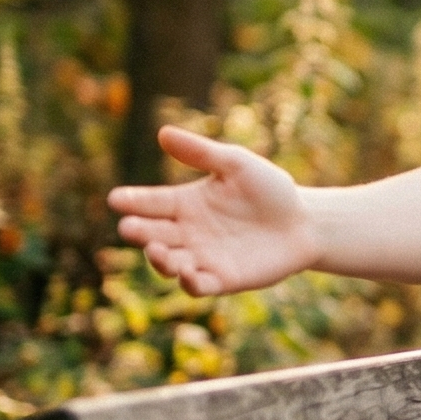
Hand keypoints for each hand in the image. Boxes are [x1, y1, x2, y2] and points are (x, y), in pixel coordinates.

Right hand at [108, 125, 319, 295]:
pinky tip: (188, 274)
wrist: (304, 222)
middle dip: (139, 232)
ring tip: (159, 251)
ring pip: (169, 264)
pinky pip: (199, 286)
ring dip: (160, 261)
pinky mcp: (223, 279)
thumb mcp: (236, 164)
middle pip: (154, 234)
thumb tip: (163, 133)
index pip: (151, 203)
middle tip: (129, 228)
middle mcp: (188, 232)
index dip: (133, 201)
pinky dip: (190, 283)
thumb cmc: (270, 189)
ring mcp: (202, 257)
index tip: (116, 198)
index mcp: (186, 202)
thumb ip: (201, 152)